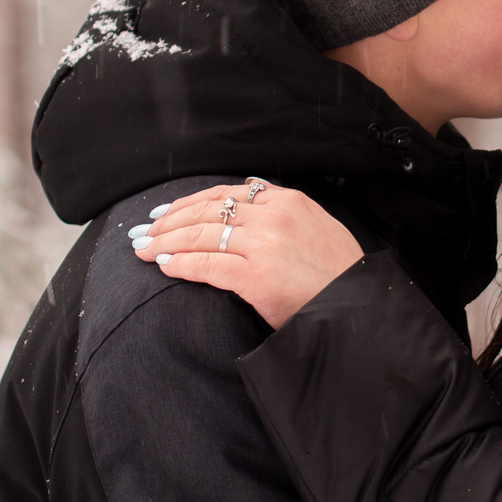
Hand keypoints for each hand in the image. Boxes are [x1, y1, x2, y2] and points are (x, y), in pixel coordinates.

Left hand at [127, 180, 363, 328]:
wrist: (357, 308)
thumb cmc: (339, 275)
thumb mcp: (318, 228)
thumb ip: (284, 217)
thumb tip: (245, 215)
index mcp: (289, 201)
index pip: (226, 193)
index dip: (190, 201)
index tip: (168, 211)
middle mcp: (274, 217)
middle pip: (206, 211)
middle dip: (168, 220)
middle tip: (144, 230)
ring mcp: (264, 245)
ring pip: (199, 236)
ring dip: (165, 242)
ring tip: (144, 249)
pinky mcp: (256, 276)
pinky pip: (205, 265)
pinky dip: (179, 265)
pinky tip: (163, 267)